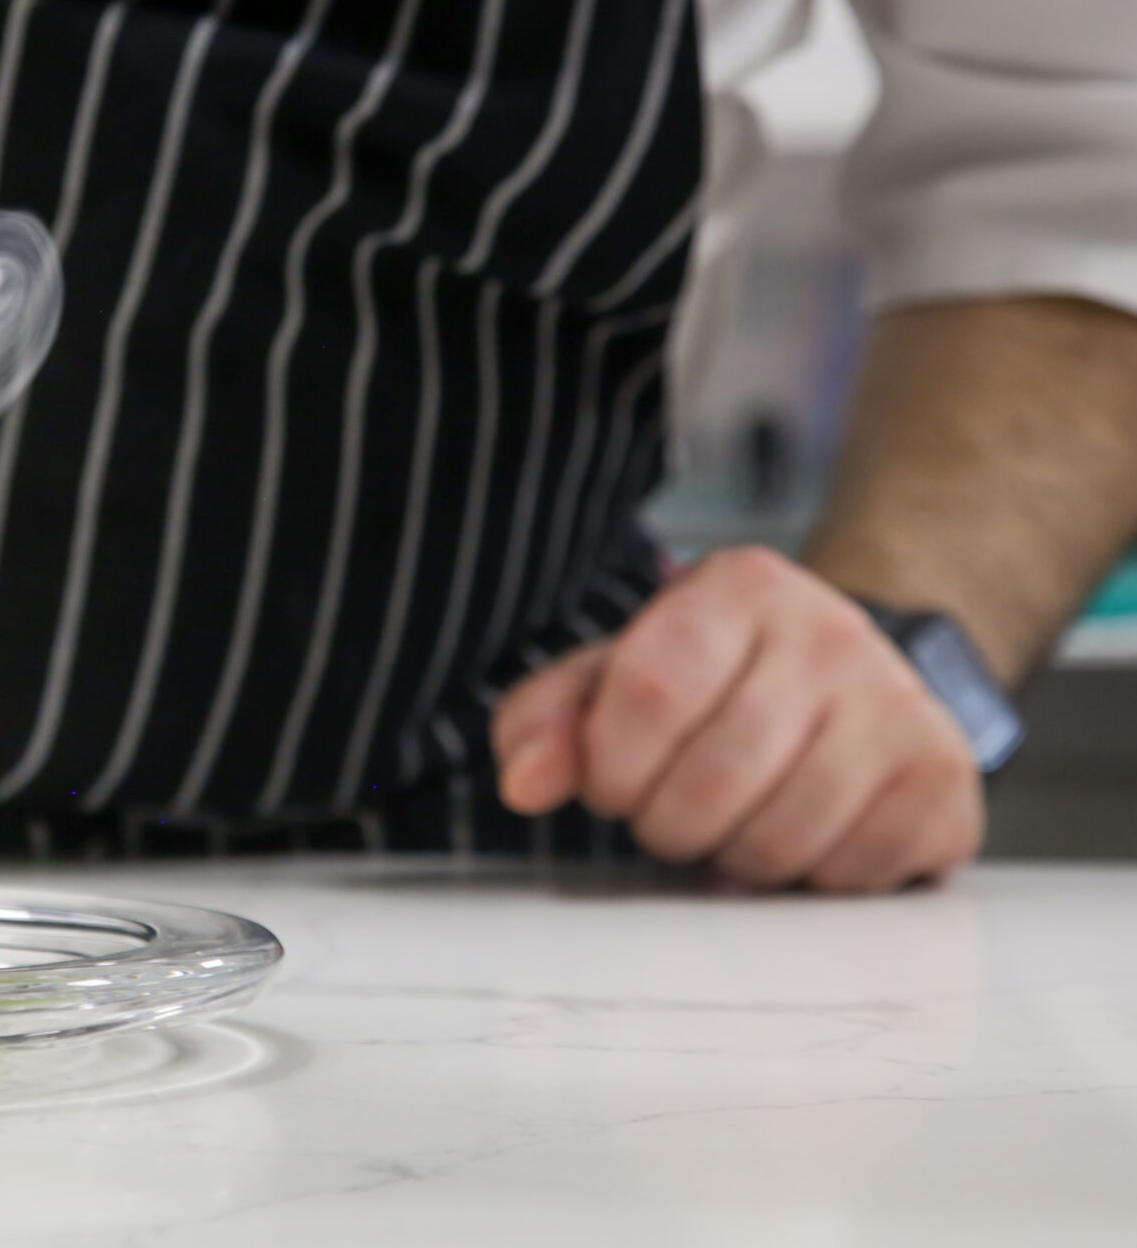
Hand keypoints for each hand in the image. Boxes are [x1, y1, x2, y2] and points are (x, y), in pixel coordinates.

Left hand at [491, 547, 985, 890]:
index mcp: (740, 587)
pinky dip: (808, 882)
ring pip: (784, 838)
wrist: (849, 676)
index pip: (648, 693)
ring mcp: (901, 705)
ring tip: (735, 824)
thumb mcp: (614, 677)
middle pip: (714, 780)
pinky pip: (852, 875)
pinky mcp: (944, 780)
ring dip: (735, 859)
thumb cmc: (712, 682)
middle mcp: (833, 632)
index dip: (612, 768)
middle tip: (672, 814)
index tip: (614, 784)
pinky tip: (802, 836)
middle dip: (668, 825)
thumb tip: (524, 784)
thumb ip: (547, 719)